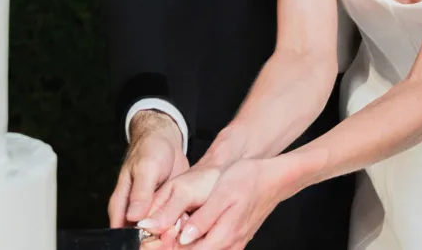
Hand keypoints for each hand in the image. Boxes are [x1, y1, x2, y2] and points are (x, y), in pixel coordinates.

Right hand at [108, 111, 189, 230]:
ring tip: (180, 229)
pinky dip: (178, 227)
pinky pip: (171, 225)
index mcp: (122, 204)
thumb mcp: (146, 168)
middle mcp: (135, 212)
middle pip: (141, 237)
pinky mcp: (167, 210)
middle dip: (156, 241)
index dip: (137, 241)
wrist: (166, 140)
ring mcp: (152, 212)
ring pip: (157, 234)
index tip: (154, 241)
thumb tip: (133, 217)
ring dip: (169, 236)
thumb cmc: (150, 150)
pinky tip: (188, 224)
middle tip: (171, 236)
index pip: (123, 232)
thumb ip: (140, 193)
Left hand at [141, 159, 282, 248]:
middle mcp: (229, 245)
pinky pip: (211, 247)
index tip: (150, 239)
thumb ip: (203, 219)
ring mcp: (233, 244)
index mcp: (224, 235)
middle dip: (171, 247)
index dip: (166, 247)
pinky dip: (195, 243)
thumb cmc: (247, 180)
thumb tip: (184, 239)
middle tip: (152, 238)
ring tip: (164, 234)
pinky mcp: (234, 240)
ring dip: (181, 245)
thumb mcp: (222, 194)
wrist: (272, 178)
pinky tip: (184, 232)